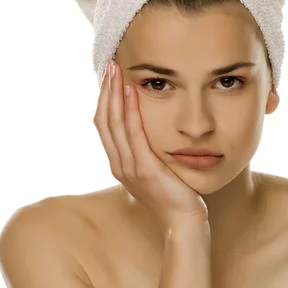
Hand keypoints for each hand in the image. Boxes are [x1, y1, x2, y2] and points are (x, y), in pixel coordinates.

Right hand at [93, 59, 207, 232]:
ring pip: (114, 123)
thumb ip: (145, 153)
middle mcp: (119, 165)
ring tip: (117, 70)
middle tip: (110, 64)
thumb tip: (147, 133)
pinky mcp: (145, 169)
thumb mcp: (154, 171)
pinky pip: (134, 134)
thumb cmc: (174, 196)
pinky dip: (131, 110)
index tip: (109, 76)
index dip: (104, 99)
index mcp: (119, 164)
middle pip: (104, 120)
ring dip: (114, 94)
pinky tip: (133, 91)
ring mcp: (130, 168)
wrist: (183, 223)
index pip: (104, 125)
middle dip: (106, 90)